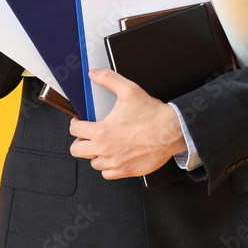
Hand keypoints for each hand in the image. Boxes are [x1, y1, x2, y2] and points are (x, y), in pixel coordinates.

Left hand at [68, 69, 186, 179]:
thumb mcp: (129, 90)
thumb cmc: (153, 115)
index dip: (75, 123)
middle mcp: (106, 149)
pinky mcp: (126, 171)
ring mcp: (115, 163)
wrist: (173, 131)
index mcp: (102, 131)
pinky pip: (106, 174)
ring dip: (95, 154)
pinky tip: (114, 155)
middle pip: (76, 150)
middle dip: (80, 141)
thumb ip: (108, 79)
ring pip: (92, 163)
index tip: (80, 121)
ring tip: (103, 144)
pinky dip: (108, 166)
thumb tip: (94, 74)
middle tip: (88, 135)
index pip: (75, 130)